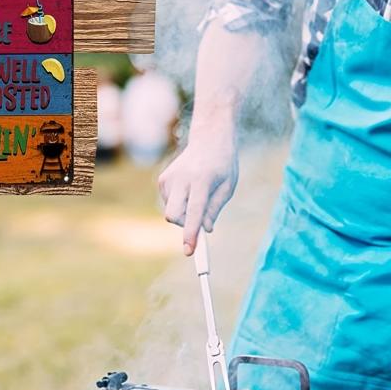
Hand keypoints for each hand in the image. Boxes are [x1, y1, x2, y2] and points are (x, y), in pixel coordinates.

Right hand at [158, 120, 238, 255]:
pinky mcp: (162, 179)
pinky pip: (169, 203)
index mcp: (201, 180)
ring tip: (199, 195)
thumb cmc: (223, 164)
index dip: (190, 233)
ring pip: (171, 211)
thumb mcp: (227, 187)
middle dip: (184, 226)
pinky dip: (180, 205)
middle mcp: (181, 179)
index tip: (189, 251)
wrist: (209, 139)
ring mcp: (168, 178)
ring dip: (184, 213)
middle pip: (173, 215)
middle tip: (200, 224)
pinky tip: (190, 190)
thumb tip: (205, 230)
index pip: (193, 211)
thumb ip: (215, 209)